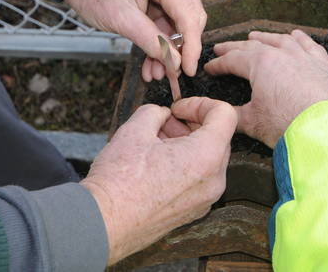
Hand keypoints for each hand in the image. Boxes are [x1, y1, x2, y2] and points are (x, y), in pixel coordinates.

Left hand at [54, 0, 205, 80]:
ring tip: (155, 72)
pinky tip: (152, 62)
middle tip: (170, 74)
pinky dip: (162, 42)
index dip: (191, 46)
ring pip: (181, 24)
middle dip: (181, 49)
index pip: (188, 15)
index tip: (188, 70)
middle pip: (191, 18)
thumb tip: (175, 63)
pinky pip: (170, 22)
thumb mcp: (120, 19)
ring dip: (170, 50)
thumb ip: (150, 40)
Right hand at [80, 97, 236, 264]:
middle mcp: (214, 180)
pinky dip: (186, 165)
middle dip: (192, 124)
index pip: (225, 115)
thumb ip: (156, 113)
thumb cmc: (118, 181)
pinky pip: (200, 179)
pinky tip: (158, 164)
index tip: (177, 109)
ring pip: (208, 159)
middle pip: (218, 137)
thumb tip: (162, 115)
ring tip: (156, 143)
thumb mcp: (134, 130)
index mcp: (206, 156)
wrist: (102, 224)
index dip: (200, 103)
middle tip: (164, 123)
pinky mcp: (194, 211)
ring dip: (188, 144)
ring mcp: (205, 199)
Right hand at [204, 30, 327, 147]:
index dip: (219, 64)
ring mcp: (304, 56)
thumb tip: (222, 113)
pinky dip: (298, 38)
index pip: (233, 60)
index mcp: (260, 64)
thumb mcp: (253, 122)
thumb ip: (234, 114)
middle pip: (253, 46)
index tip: (210, 68)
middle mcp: (282, 53)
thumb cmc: (288, 125)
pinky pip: (308, 44)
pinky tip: (294, 36)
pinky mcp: (323, 64)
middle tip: (222, 48)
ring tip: (254, 37)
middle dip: (234, 47)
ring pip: (280, 39)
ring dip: (265, 37)